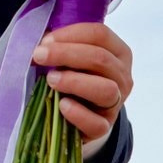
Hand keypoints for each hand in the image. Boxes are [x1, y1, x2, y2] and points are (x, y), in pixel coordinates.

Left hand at [33, 22, 132, 145]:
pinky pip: (97, 123)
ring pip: (106, 89)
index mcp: (117, 52)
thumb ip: (60, 44)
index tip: (45, 41)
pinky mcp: (104, 128)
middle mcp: (122, 77)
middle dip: (66, 54)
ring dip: (75, 82)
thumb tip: (41, 42)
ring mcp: (116, 104)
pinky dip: (78, 114)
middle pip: (101, 59)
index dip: (71, 34)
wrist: (80, 114)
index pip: (100, 35)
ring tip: (51, 80)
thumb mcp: (71, 56)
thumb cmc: (74, 75)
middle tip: (39, 55)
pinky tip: (62, 105)